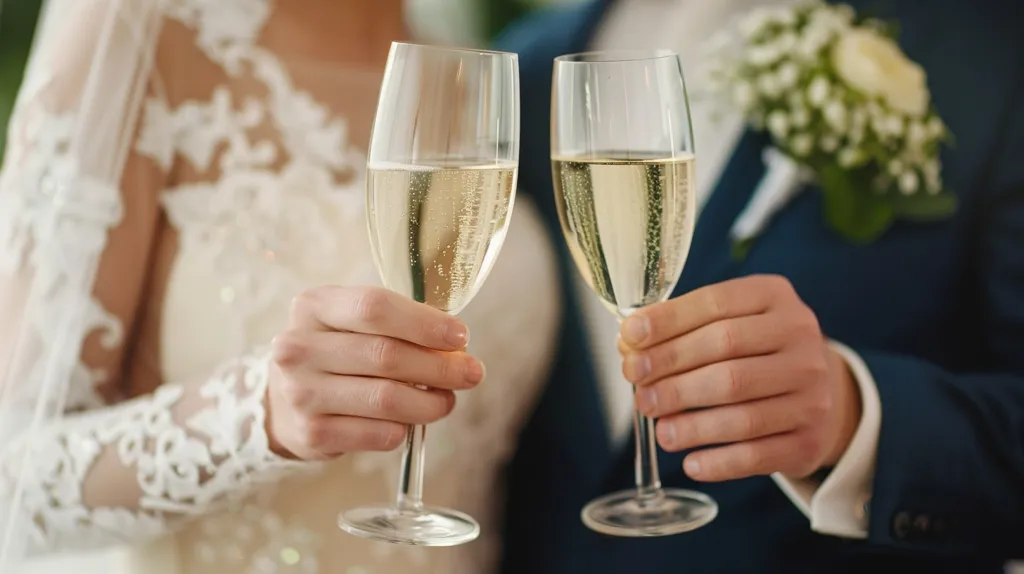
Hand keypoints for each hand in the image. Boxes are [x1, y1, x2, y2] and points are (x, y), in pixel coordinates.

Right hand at [266, 286, 483, 459]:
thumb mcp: (351, 324)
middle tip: (472, 373)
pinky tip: (409, 422)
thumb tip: (455, 345)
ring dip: (429, 402)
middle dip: (440, 366)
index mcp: (313, 306)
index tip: (461, 336)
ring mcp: (301, 392)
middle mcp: (299, 347)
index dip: (424, 322)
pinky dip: (404, 429)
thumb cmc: (334, 353)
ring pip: (386, 398)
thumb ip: (397, 324)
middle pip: (386, 355)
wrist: (282, 402)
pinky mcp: (311, 433)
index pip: (374, 307)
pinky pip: (378, 434)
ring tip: (446, 401)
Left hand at [618, 275, 860, 481]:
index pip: (715, 304)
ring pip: (743, 411)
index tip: (629, 338)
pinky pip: (759, 455)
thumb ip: (679, 329)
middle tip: (639, 391)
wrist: (814, 390)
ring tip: (660, 430)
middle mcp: (801, 339)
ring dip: (692, 424)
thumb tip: (628, 345)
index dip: (667, 321)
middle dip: (672, 373)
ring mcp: (813, 390)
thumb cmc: (752, 351)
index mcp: (774, 297)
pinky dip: (720, 462)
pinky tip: (690, 462)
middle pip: (727, 355)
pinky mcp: (810, 438)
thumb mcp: (725, 322)